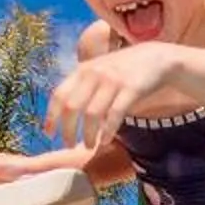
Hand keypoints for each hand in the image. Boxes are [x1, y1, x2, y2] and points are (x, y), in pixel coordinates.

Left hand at [44, 44, 177, 152]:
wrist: (156, 58)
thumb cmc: (123, 70)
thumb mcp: (98, 71)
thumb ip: (82, 87)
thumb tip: (64, 115)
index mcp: (82, 70)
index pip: (58, 95)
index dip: (51, 117)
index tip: (48, 134)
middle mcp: (94, 74)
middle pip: (71, 108)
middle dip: (68, 131)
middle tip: (68, 145)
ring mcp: (112, 81)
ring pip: (92, 114)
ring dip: (87, 134)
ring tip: (89, 146)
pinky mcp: (130, 89)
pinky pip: (114, 115)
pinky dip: (107, 131)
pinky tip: (105, 141)